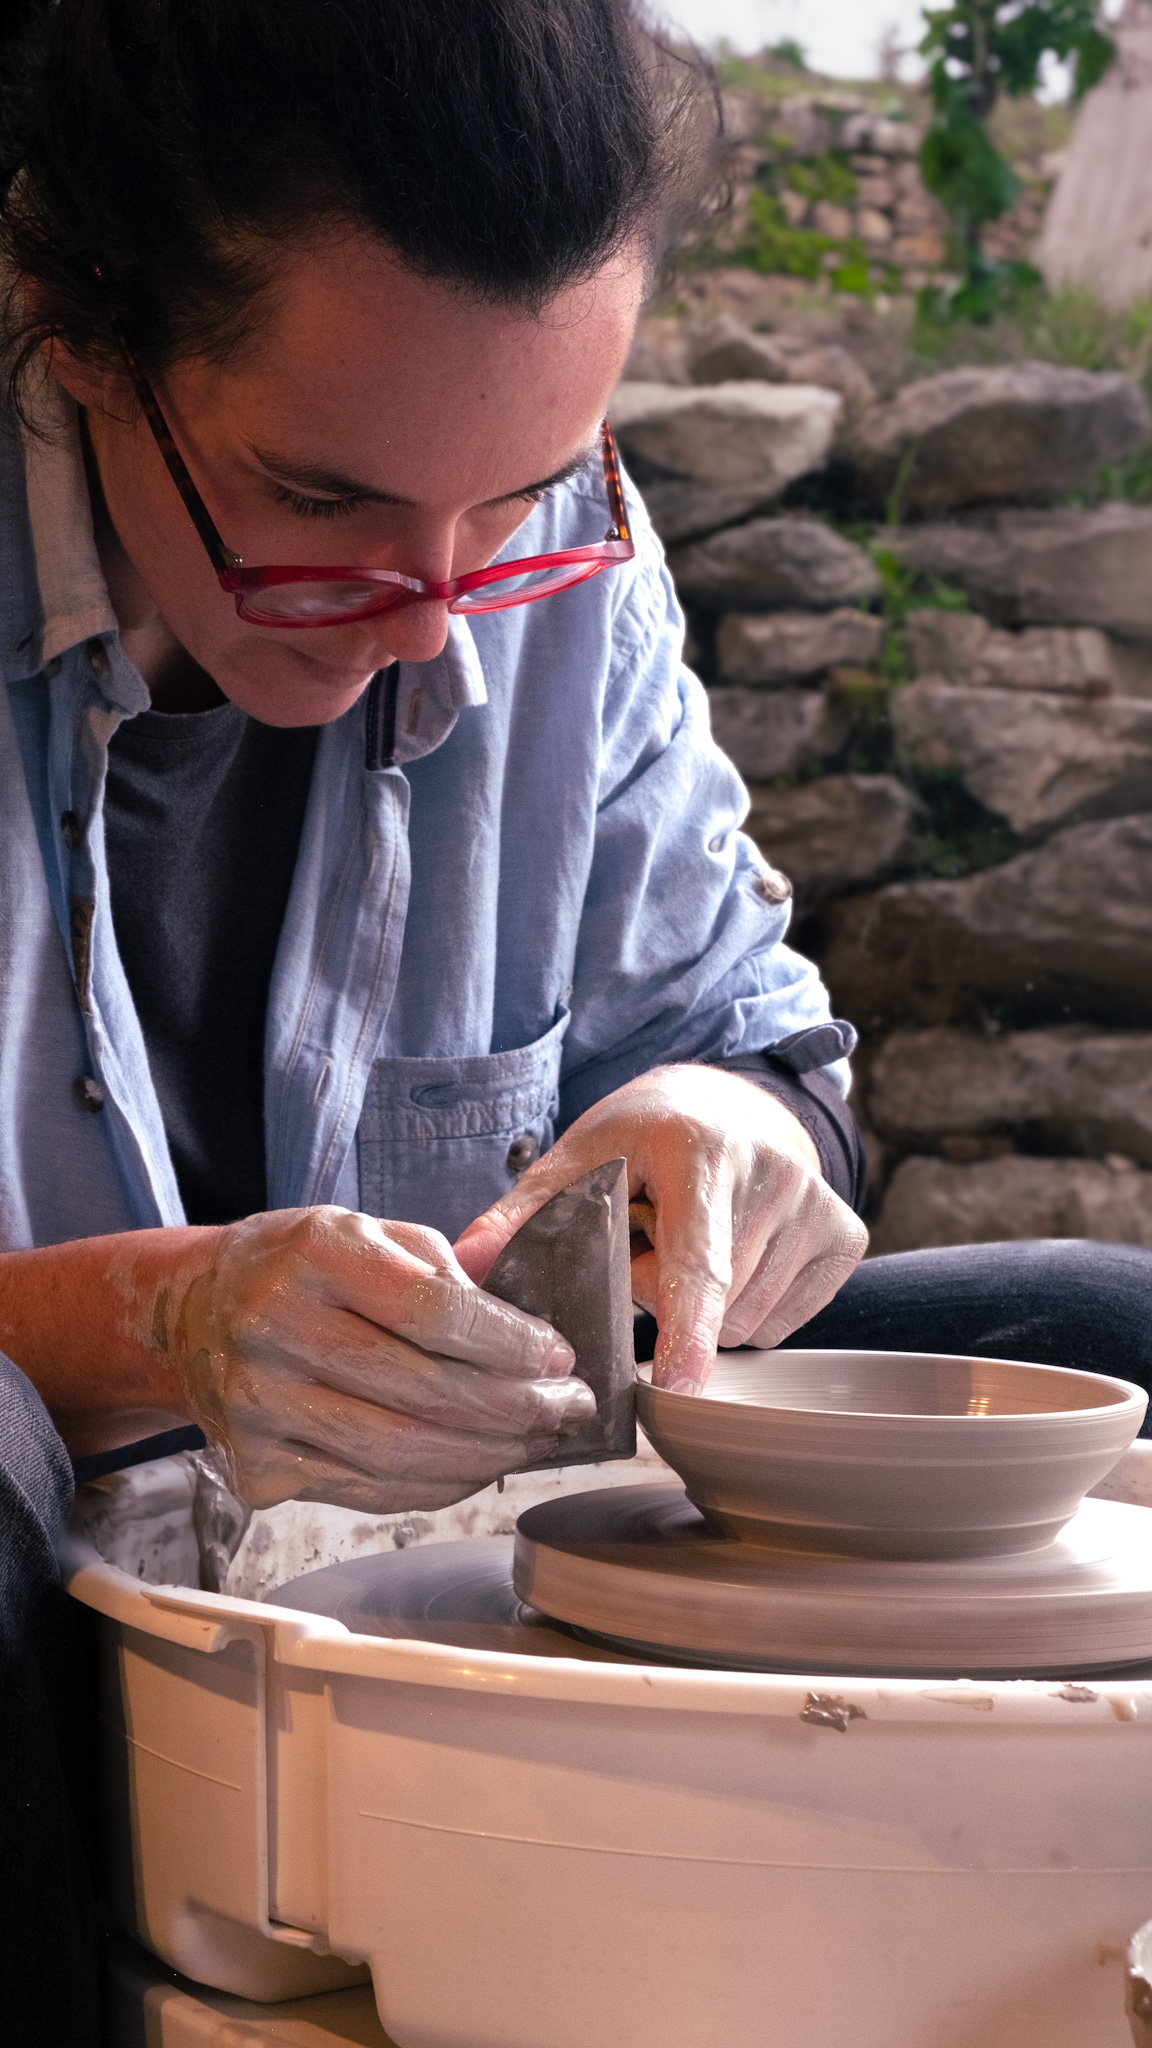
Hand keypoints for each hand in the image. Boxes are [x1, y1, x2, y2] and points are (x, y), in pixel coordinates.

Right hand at [169, 1206, 594, 1508]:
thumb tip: (530, 1333)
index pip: (433, 1311)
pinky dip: (439, 1486)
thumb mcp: (368, 1230)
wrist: (192, 1312)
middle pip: (426, 1391)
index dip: (509, 1342)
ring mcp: (260, 1405)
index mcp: (316, 1254)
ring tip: (536, 1441)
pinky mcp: (256, 1465)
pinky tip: (479, 1465)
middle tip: (570, 1409)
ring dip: (488, 1456)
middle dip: (517, 1408)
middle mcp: (277, 1329)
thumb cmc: (300, 1265)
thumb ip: (445, 1270)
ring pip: (401, 1455)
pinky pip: (370, 1492)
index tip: (559, 1358)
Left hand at [455, 1066, 867, 1393]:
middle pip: (712, 1303)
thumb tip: (461, 1266)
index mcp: (702, 1150)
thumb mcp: (576, 1158)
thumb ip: (521, 1215)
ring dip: (703, 1309)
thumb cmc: (643, 1140)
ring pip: (746, 1323)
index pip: (697, 1260)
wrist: (727, 1105)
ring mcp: (819, 1204)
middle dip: (662, 1293)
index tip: (679, 1384)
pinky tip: (731, 1257)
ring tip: (687, 1241)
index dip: (686, 1328)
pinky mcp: (846, 1236)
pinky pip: (780, 1323)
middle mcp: (774, 1173)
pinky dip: (745, 1310)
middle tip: (647, 1237)